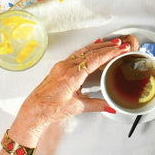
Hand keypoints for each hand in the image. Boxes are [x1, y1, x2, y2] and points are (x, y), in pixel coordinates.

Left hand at [11, 37, 135, 140]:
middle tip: (121, 44)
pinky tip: (94, 47)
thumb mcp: (76, 107)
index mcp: (71, 76)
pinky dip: (88, 49)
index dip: (110, 53)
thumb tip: (110, 106)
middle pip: (91, 52)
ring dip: (99, 46)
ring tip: (112, 44)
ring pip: (84, 50)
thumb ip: (96, 105)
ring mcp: (62, 65)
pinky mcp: (60, 66)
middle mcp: (66, 67)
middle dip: (108, 47)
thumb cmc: (50, 109)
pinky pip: (77, 53)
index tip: (120, 49)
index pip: (95, 59)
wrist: (33, 110)